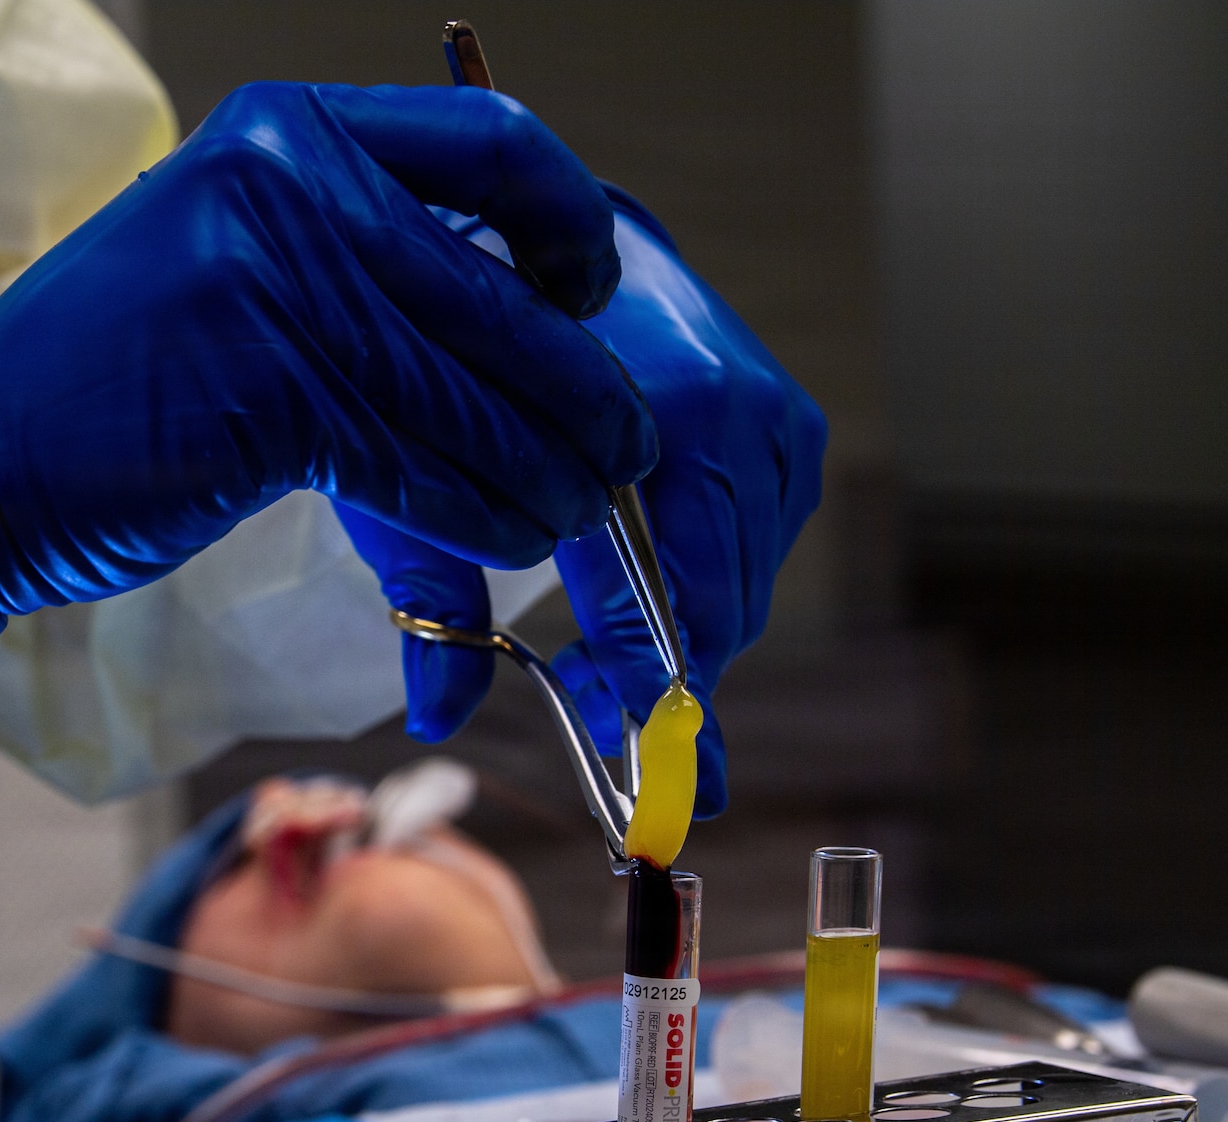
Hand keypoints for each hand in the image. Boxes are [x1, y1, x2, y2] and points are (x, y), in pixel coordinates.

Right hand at [0, 82, 653, 745]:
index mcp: (290, 132)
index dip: (568, 227)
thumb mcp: (237, 275)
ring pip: (467, 396)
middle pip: (499, 295)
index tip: (590, 298)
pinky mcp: (266, 391)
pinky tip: (503, 544)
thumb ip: (365, 275)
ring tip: (570, 515)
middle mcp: (289, 181)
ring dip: (540, 473)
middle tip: (621, 452)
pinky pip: (416, 463)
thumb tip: (525, 332)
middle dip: (581, 394)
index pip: (490, 146)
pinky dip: (473, 513)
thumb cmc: (107, 388)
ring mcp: (274, 281)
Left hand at [353, 187, 824, 813]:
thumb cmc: (484, 345)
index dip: (661, 698)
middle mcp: (743, 418)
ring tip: (591, 653)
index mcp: (666, 419)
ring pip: (742, 591)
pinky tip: (638, 590)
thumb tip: (436, 713)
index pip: (679, 599)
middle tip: (589, 713)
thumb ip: (437, 588)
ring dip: (677, 638)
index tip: (657, 777)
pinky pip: (759, 550)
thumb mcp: (436, 460)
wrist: (562, 239)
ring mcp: (779, 423)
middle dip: (659, 682)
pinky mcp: (791, 428)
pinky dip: (703, 586)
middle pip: (722, 612)